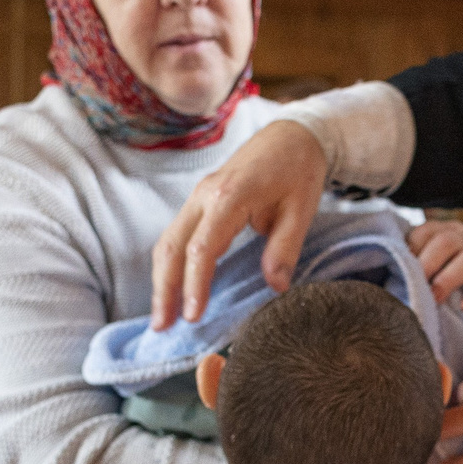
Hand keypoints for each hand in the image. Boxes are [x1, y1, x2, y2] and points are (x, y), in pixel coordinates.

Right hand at [152, 120, 327, 327]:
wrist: (290, 136)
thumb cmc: (298, 171)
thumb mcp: (301, 210)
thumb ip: (285, 248)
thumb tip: (275, 287)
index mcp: (229, 196)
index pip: (202, 247)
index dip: (195, 284)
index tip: (193, 316)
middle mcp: (204, 196)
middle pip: (171, 246)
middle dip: (163, 289)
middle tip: (162, 327)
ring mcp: (197, 198)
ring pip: (167, 242)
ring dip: (161, 281)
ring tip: (161, 318)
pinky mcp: (198, 204)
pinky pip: (175, 236)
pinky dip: (169, 266)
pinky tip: (171, 291)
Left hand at [407, 219, 462, 312]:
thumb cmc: (447, 288)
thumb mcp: (428, 272)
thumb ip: (410, 268)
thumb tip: (379, 274)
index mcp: (446, 232)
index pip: (426, 231)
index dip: (411, 250)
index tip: (400, 271)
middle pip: (447, 241)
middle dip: (428, 264)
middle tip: (416, 288)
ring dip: (449, 279)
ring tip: (436, 299)